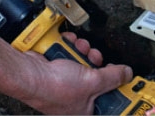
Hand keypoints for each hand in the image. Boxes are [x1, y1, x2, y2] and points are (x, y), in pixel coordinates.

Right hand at [17, 33, 132, 113]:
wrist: (28, 72)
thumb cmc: (53, 87)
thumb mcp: (91, 81)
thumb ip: (112, 76)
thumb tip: (126, 74)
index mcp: (85, 109)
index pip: (109, 99)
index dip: (117, 86)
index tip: (126, 77)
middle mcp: (76, 97)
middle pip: (98, 75)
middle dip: (96, 61)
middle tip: (94, 58)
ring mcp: (67, 81)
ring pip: (85, 61)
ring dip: (83, 51)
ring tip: (78, 49)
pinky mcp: (59, 67)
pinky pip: (73, 53)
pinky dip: (72, 46)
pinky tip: (69, 45)